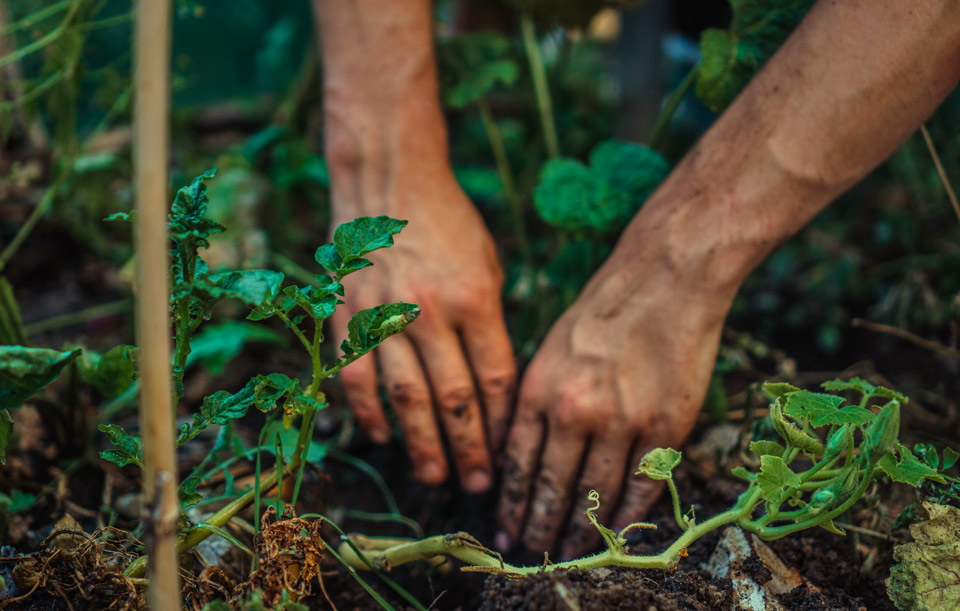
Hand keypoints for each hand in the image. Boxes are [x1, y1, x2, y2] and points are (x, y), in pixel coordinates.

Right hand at [330, 173, 515, 493]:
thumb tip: (494, 386)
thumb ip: (491, 323)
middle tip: (477, 486)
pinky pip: (358, 376)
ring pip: (405, 397)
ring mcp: (385, 315)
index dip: (502, 423)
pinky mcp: (349, 314)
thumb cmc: (449, 224)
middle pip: (454, 398)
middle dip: (469, 448)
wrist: (388, 181)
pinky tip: (382, 437)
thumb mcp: (489, 265)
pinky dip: (369, 412)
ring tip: (435, 476)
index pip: (494, 379)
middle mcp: (430, 312)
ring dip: (421, 444)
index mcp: (476, 299)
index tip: (508, 452)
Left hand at [496, 228, 731, 558]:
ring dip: (580, 530)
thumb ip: (535, 400)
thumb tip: (520, 453)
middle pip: (551, 487)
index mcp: (539, 389)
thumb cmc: (603, 308)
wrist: (665, 278)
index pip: (517, 464)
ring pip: (594, 495)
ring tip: (570, 550)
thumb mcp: (550, 347)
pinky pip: (641, 486)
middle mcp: (573, 411)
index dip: (512, 504)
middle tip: (532, 552)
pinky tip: (616, 534)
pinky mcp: (664, 426)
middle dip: (538, 526)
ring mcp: (621, 421)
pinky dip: (627, 516)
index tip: (506, 529)